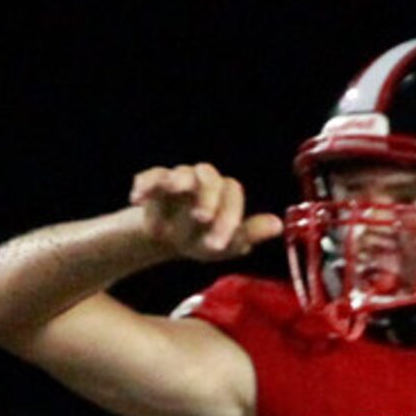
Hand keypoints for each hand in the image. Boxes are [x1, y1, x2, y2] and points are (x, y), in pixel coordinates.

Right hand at [130, 162, 283, 262]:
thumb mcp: (225, 244)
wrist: (169, 237)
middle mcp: (204, 181)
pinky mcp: (153, 183)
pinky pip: (149, 177)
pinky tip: (137, 199)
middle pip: (208, 177)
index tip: (217, 243)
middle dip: (206, 196)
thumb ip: (248, 234)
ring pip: (180, 172)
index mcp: (225, 193)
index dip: (228, 217)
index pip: (232, 195)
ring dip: (176, 179)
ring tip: (171, 187)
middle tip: (200, 218)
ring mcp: (178, 178)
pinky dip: (144, 185)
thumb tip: (278, 225)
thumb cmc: (203, 238)